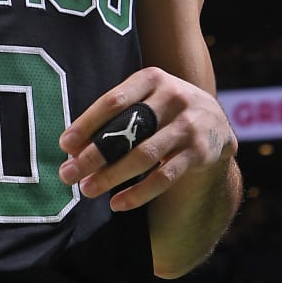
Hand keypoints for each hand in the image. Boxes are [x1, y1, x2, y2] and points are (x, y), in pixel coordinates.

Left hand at [57, 68, 236, 211]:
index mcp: (152, 79)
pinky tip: (117, 203)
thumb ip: (114, 118)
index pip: (113, 101)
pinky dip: (139, 193)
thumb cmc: (164, 111)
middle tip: (68, 175)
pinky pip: (164, 177)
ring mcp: (189, 125)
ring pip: (144, 156)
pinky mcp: (201, 152)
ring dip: (112, 176)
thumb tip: (72, 149)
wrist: (216, 124)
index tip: (65, 145)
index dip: (87, 124)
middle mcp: (174, 97)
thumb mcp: (144, 100)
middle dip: (94, 155)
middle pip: (127, 130)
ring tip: (87, 190)